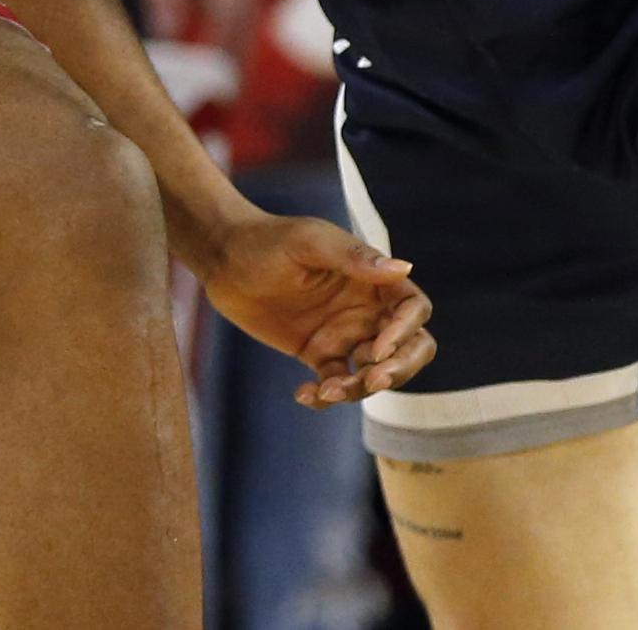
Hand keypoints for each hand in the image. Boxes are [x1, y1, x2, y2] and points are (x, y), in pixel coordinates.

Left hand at [196, 210, 434, 405]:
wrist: (223, 258)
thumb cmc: (269, 240)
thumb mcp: (311, 242)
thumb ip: (354, 257)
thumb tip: (404, 267)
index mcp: (372, 280)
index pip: (413, 309)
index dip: (406, 332)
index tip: (377, 347)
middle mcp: (366, 309)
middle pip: (409, 348)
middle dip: (401, 369)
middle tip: (372, 379)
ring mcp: (343, 334)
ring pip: (373, 373)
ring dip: (360, 389)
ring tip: (327, 389)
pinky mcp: (317, 353)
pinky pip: (336, 383)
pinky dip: (326, 396)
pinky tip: (304, 394)